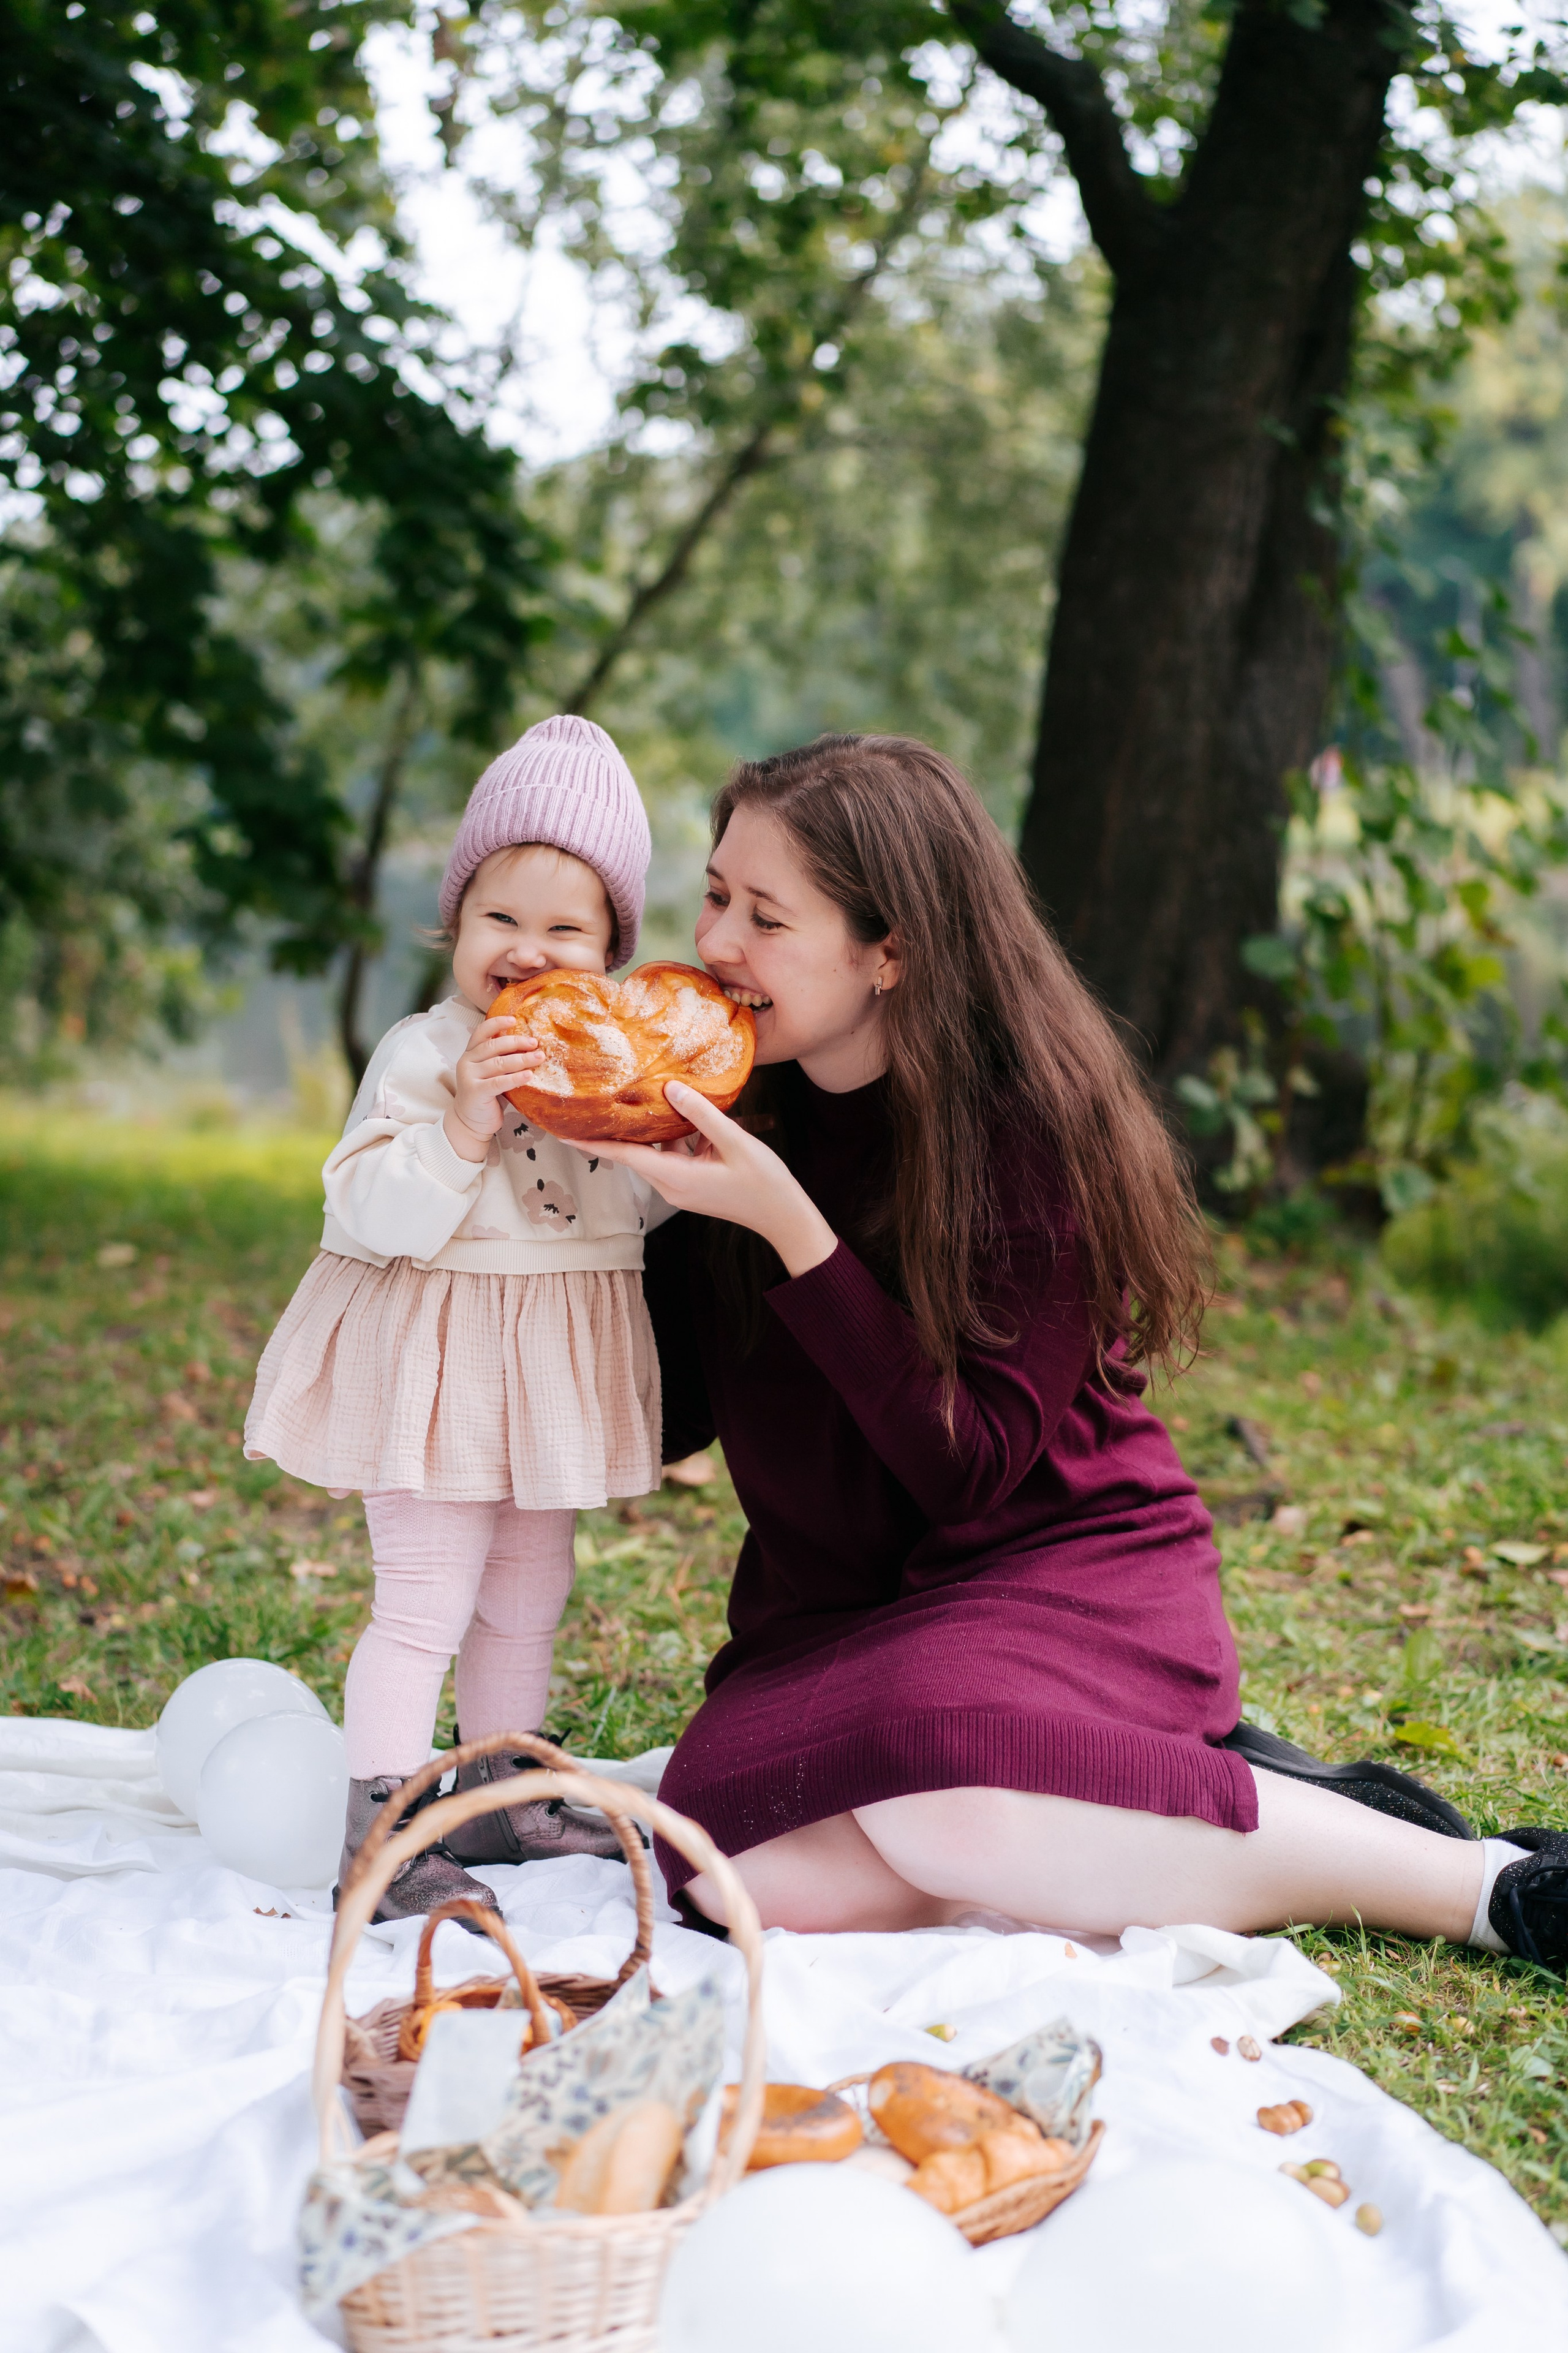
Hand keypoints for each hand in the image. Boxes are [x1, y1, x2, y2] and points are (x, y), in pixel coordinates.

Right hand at [445, 1015, 543, 1161]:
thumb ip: (500, 1059)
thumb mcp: (491, 1073)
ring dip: (522, 1059)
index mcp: (470, 1054)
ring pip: (499, 1063)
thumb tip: (530, 1046)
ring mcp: (469, 1077)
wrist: (470, 1122)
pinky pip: (499, 1082)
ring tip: (539, 1057)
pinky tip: (529, 1075)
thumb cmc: (486, 1095)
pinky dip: (516, 1078)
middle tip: (535, 1043)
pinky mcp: (475, 1092)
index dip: (497, 1023)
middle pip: (494, 1046)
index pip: (481, 1032)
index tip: (514, 1019)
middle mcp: (467, 1062)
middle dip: (517, 1042)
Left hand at [591, 1084, 837, 1277]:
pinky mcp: (693, 1184)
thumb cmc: (763, 1183)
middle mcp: (670, 1185)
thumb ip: (702, 1114)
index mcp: (674, 1178)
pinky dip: (677, 1135)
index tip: (562, 1131)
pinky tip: (686, 1111)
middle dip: (617, 1126)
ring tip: (643, 1093)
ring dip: (655, 1126)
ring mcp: (681, 1186)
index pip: (622, 1155)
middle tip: (596, 1098)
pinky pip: (675, 1154)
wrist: (784, 1217)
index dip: (591, 1141)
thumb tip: (671, 1088)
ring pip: (657, 1150)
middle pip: (635, 1150)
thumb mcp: (734, 1142)